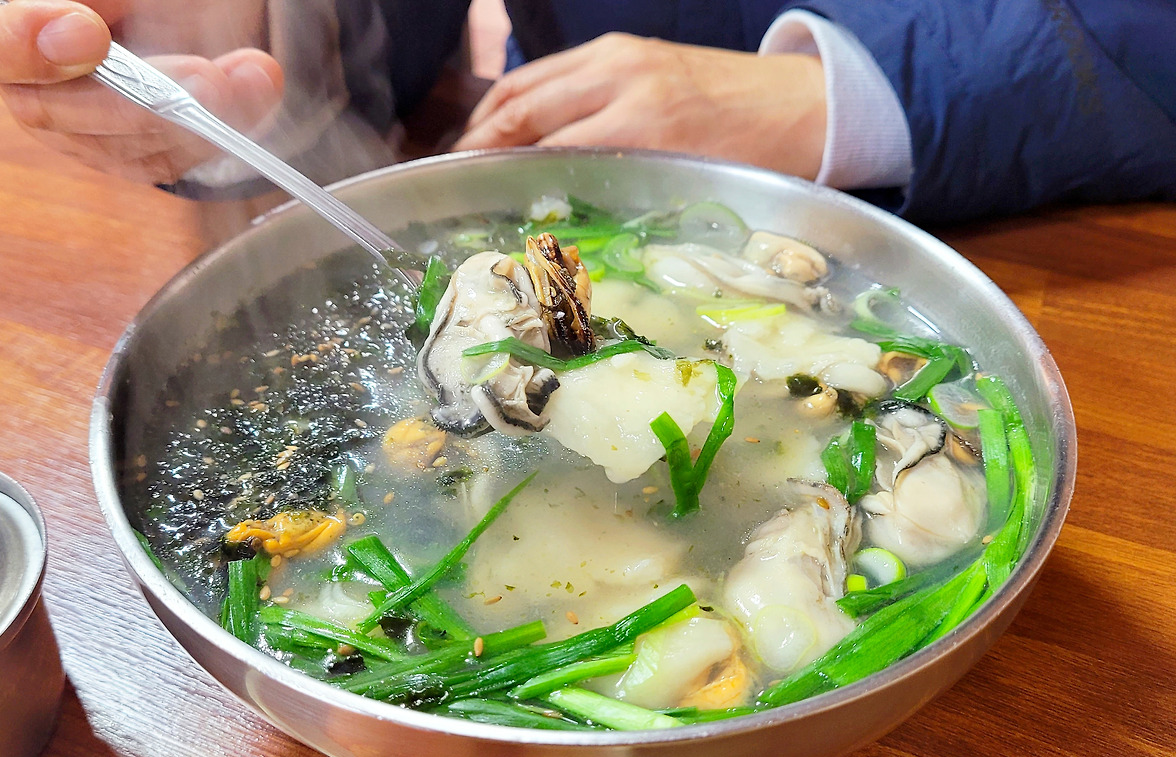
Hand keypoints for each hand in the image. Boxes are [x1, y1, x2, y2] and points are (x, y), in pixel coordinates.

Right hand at [0, 0, 283, 183]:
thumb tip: (83, 37)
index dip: (16, 43)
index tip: (87, 34)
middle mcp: (21, 72)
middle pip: (48, 111)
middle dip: (134, 102)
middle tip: (202, 80)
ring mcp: (71, 118)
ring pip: (113, 148)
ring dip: (191, 121)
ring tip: (249, 77)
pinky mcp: (124, 148)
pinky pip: (162, 160)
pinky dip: (217, 131)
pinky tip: (255, 89)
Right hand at [454, 33, 826, 180]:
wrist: (807, 106)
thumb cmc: (755, 159)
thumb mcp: (685, 188)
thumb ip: (618, 193)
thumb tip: (552, 214)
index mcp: (641, 123)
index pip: (540, 148)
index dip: (493, 174)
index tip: (461, 199)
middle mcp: (621, 81)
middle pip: (520, 111)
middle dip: (474, 146)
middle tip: (445, 183)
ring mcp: (618, 57)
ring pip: (526, 85)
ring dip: (484, 120)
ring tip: (461, 158)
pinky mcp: (621, 47)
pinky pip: (550, 71)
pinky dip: (516, 99)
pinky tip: (502, 127)